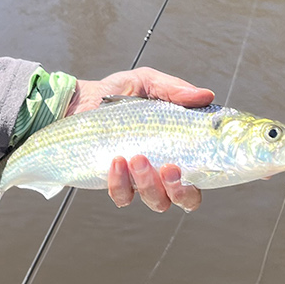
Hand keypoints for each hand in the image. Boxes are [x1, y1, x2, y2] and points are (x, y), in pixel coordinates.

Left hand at [66, 67, 213, 213]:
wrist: (79, 101)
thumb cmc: (118, 93)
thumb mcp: (146, 82)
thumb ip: (174, 89)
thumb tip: (205, 95)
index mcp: (178, 148)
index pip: (201, 176)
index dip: (202, 178)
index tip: (191, 164)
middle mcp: (162, 170)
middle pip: (185, 199)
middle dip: (180, 189)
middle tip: (168, 167)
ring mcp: (139, 180)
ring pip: (156, 201)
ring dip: (150, 184)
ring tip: (136, 157)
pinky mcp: (115, 183)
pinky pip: (123, 196)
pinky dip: (121, 183)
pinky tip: (116, 161)